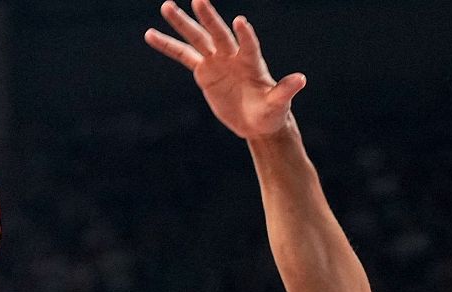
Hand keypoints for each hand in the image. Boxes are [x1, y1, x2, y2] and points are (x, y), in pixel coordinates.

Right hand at [145, 0, 305, 139]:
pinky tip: (150, 34)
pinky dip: (167, 46)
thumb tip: (301, 79)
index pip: (248, 45)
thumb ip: (286, 90)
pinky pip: (183, 56)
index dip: (245, 35)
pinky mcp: (204, 71)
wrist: (257, 121)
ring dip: (182, 24)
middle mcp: (233, 56)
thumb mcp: (278, 105)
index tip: (239, 22)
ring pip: (197, 39)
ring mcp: (217, 61)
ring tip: (166, 6)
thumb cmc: (271, 112)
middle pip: (218, 34)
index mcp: (252, 62)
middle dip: (209, 18)